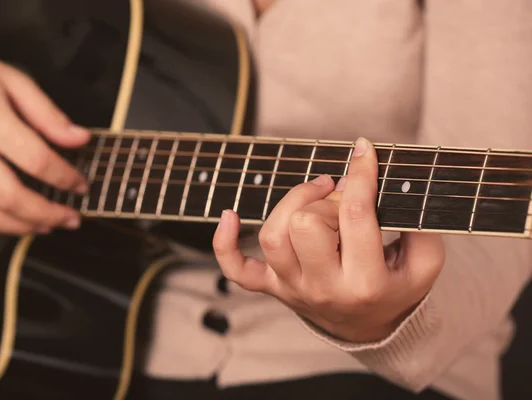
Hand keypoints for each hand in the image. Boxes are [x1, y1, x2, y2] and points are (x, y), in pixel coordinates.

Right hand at [0, 39, 88, 234]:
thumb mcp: (13, 80)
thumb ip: (48, 114)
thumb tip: (80, 139)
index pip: (36, 160)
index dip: (65, 178)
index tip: (81, 185)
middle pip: (8, 196)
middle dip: (46, 214)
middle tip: (70, 219)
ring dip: (18, 227)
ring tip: (45, 226)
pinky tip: (7, 224)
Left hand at [213, 138, 444, 342]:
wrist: (370, 327)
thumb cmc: (396, 287)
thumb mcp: (425, 263)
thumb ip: (420, 226)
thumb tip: (390, 185)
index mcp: (366, 282)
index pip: (355, 214)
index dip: (360, 174)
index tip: (363, 150)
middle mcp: (324, 288)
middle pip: (306, 225)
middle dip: (325, 199)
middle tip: (341, 197)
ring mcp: (293, 289)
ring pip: (273, 236)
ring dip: (291, 204)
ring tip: (314, 195)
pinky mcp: (273, 288)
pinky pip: (237, 270)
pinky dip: (224, 244)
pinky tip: (228, 215)